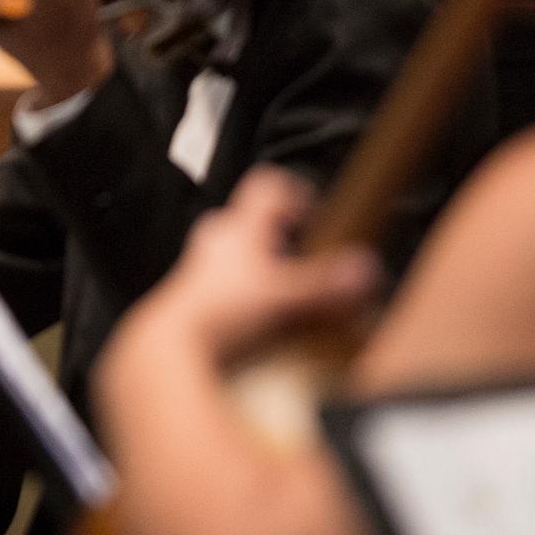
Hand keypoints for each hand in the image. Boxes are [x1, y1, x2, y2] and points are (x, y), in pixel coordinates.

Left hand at [117, 168, 378, 370]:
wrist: (169, 348)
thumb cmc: (219, 314)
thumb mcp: (283, 298)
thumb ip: (325, 285)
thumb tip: (364, 269)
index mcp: (239, 228)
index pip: (266, 185)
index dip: (295, 192)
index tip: (316, 215)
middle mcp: (217, 240)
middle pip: (253, 221)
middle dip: (282, 237)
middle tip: (305, 258)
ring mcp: (201, 266)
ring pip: (239, 253)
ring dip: (264, 266)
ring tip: (287, 293)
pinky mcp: (194, 294)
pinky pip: (227, 282)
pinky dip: (247, 292)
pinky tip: (262, 318)